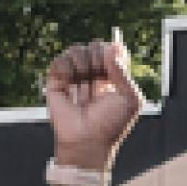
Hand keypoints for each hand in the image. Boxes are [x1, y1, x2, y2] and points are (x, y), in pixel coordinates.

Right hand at [45, 36, 143, 170]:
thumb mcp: (130, 98)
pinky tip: (70, 82)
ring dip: (83, 63)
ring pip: (76, 50)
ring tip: (85, 83)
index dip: (113, 50)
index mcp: (113, 77)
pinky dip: (66, 68)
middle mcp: (93, 74)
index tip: (115, 58)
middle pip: (95, 47)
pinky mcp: (56, 81)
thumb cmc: (113, 122)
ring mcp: (74, 76)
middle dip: (99, 58)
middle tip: (100, 77)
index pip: (112, 51)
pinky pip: (59, 60)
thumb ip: (124, 72)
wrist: (88, 138)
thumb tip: (113, 47)